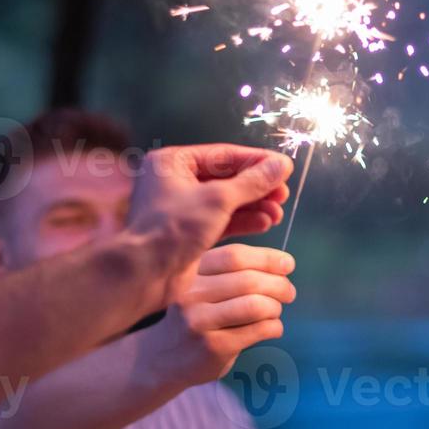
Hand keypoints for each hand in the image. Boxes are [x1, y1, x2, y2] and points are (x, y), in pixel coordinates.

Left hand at [128, 144, 291, 301]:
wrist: (144, 274)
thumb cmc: (174, 229)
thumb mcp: (218, 199)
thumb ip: (253, 182)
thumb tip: (282, 165)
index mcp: (172, 162)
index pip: (223, 155)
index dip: (257, 161)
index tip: (285, 167)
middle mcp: (174, 181)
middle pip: (226, 177)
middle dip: (257, 187)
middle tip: (283, 194)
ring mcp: (181, 208)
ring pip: (225, 200)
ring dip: (254, 205)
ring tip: (278, 212)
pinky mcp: (188, 232)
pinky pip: (221, 220)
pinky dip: (243, 221)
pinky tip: (265, 223)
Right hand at [146, 244, 295, 388]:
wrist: (162, 358)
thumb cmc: (194, 316)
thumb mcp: (202, 286)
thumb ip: (232, 272)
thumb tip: (282, 264)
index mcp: (191, 272)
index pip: (235, 256)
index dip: (267, 258)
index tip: (287, 264)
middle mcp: (191, 293)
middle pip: (248, 280)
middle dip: (278, 284)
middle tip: (289, 292)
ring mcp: (200, 321)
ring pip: (255, 305)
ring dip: (276, 306)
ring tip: (277, 311)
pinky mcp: (212, 346)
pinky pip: (257, 330)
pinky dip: (274, 327)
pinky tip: (273, 328)